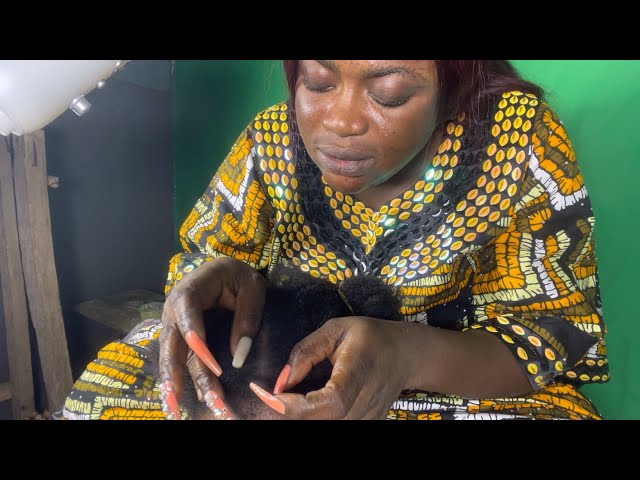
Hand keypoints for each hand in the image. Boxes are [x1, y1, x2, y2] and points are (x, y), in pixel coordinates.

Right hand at [158, 257, 265, 418]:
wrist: (225, 273)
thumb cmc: (238, 276)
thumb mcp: (252, 287)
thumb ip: (247, 317)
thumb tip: (238, 356)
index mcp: (191, 288)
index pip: (187, 312)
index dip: (195, 338)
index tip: (212, 365)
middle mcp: (175, 309)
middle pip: (172, 342)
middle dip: (176, 372)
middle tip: (179, 398)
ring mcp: (175, 326)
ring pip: (175, 357)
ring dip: (180, 384)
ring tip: (180, 410)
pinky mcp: (181, 340)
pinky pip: (181, 362)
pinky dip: (185, 381)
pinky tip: (188, 401)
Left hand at [249, 316, 410, 419]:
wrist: (405, 356)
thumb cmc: (369, 337)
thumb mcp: (336, 330)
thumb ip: (306, 352)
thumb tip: (281, 381)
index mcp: (358, 371)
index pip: (329, 402)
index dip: (295, 406)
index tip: (266, 393)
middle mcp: (366, 402)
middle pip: (323, 422)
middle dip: (289, 413)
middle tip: (268, 395)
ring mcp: (368, 418)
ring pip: (326, 427)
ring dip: (300, 417)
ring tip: (287, 399)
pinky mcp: (366, 425)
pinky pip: (332, 426)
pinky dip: (314, 418)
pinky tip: (304, 406)